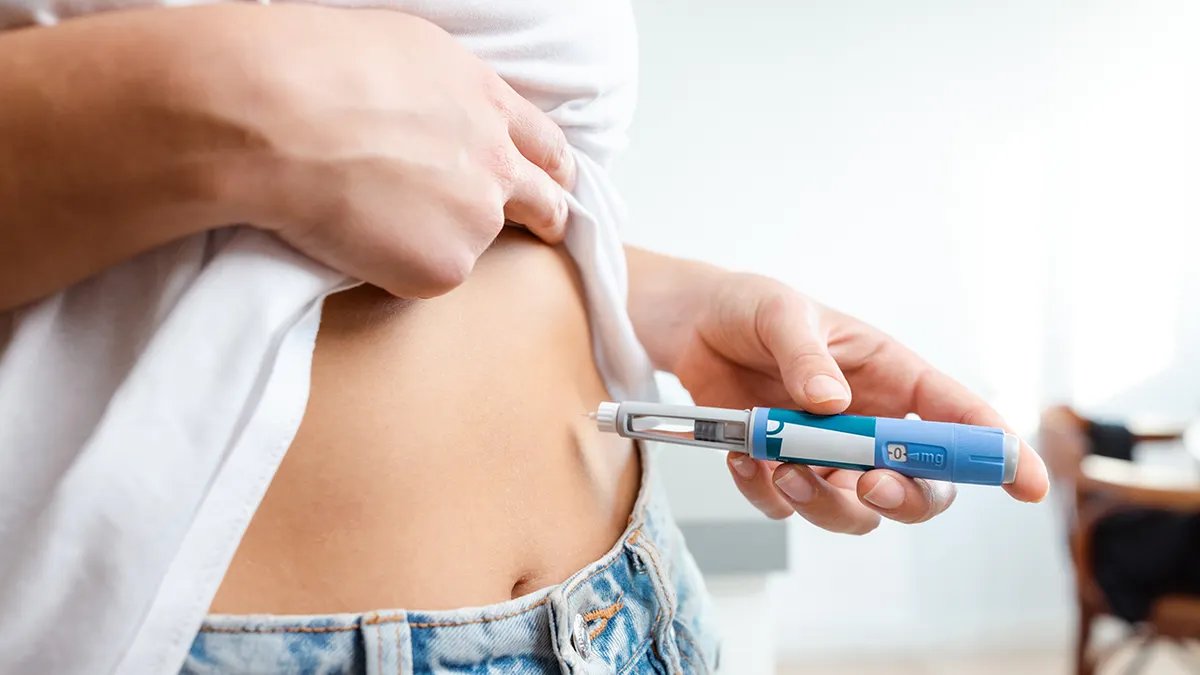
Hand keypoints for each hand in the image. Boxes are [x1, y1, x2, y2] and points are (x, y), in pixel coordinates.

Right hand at [219, 5, 575, 296]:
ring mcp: (477, 220)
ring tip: (378, 219)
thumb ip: (446, 96)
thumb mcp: (408, 53)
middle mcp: (496, 164)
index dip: (550, 166)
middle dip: (549, 217)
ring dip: (444, 239)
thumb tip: (439, 115)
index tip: (555, 181)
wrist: (283, 117)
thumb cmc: (319, 68)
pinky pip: (425, 275)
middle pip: (546, 202)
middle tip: (544, 230)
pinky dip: (397, 266)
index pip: (544, 144)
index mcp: (487, 103)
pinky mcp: (445, 268)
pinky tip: (356, 236)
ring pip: (474, 241)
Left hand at [669, 272, 1048, 533]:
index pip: (961, 417)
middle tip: (870, 483)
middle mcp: (871, 425)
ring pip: (856, 511)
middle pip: (921, 487)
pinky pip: (788, 507)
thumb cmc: (752, 310)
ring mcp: (828, 456)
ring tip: (779, 466)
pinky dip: (767, 494)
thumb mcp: (781, 314)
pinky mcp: (783, 474)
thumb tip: (830, 403)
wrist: (693, 328)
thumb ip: (806, 356)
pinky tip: (742, 456)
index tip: (1027, 485)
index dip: (999, 453)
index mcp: (892, 377)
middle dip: (905, 497)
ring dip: (824, 503)